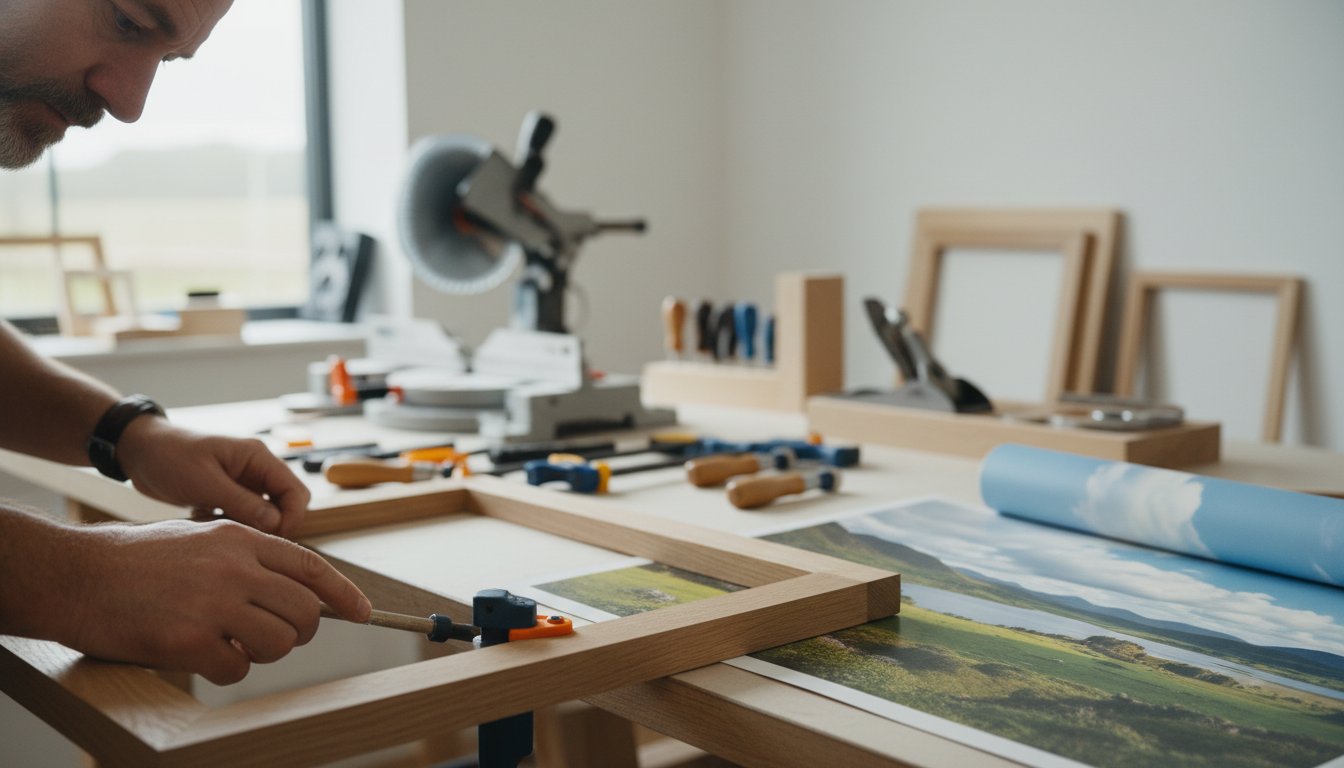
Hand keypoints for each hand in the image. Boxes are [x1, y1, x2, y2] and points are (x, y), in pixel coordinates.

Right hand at [55, 518, 369, 684]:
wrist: (78, 576)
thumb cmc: (138, 561)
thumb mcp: (203, 541)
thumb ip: (250, 560)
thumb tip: (297, 592)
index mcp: (241, 539)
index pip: (312, 567)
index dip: (343, 594)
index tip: (363, 612)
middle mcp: (235, 568)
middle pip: (305, 611)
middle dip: (298, 631)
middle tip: (270, 635)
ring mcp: (215, 604)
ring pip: (281, 643)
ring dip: (263, 653)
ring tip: (231, 642)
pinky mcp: (191, 641)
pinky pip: (238, 669)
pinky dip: (226, 669)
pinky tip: (200, 654)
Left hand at [116, 417, 309, 538]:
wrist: (138, 451)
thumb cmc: (169, 456)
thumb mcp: (204, 482)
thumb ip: (242, 502)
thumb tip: (276, 523)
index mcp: (258, 457)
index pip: (296, 492)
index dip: (291, 517)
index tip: (270, 537)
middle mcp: (256, 469)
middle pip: (286, 504)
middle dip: (273, 526)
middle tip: (247, 540)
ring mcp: (244, 482)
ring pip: (266, 513)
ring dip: (250, 527)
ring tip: (222, 529)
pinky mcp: (229, 494)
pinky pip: (245, 516)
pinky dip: (233, 525)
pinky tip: (208, 522)